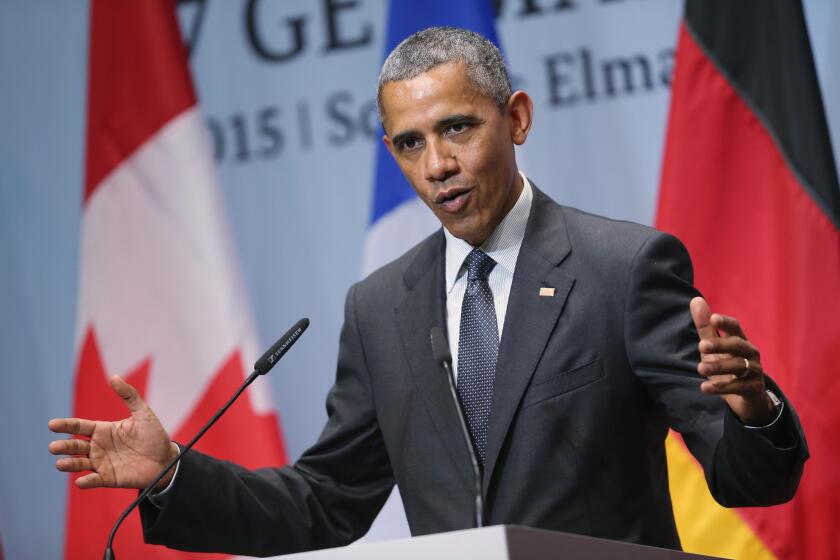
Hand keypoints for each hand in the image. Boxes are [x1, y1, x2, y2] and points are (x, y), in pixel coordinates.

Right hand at [48, 375, 178, 489]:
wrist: (167, 459)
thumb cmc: (154, 436)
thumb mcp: (143, 413)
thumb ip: (129, 395)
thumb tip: (114, 376)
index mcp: (103, 430)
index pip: (79, 426)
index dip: (65, 425)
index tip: (52, 424)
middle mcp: (99, 446)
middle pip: (75, 446)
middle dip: (63, 447)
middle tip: (53, 447)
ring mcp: (102, 462)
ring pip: (79, 463)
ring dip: (69, 464)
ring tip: (60, 464)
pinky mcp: (109, 477)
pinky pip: (94, 480)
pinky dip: (86, 482)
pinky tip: (80, 482)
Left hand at [690, 297, 775, 424]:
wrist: (747, 397)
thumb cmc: (728, 367)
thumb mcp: (715, 348)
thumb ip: (705, 327)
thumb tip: (695, 299)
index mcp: (740, 340)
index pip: (735, 327)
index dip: (725, 323)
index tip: (713, 318)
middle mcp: (750, 353)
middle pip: (737, 345)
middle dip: (719, 345)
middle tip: (701, 346)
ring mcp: (754, 371)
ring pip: (738, 366)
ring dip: (719, 366)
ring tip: (700, 368)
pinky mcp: (754, 388)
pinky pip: (739, 387)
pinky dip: (722, 387)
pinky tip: (705, 387)